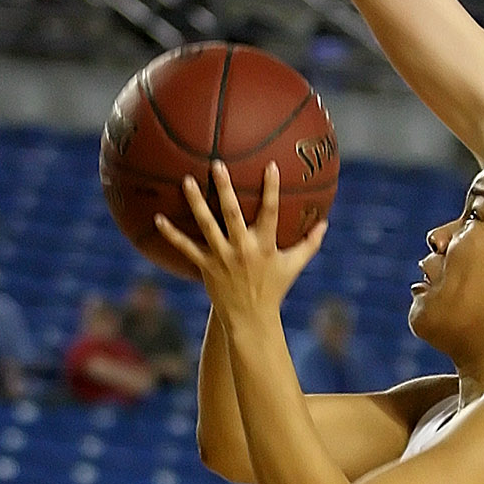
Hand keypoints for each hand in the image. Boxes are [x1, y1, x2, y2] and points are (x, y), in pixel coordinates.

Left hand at [155, 161, 326, 328]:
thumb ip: (309, 243)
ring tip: (186, 180)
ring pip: (206, 225)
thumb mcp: (294, 265)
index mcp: (265, 245)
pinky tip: (158, 218)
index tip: (270, 166)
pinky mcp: (206, 266)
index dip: (271, 190)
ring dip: (196, 202)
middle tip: (216, 164)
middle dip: (225, 188)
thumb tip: (325, 222)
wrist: (250, 318)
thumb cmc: (274, 288)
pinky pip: (186, 247)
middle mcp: (242, 248)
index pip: (270, 212)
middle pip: (232, 213)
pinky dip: (171, 234)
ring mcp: (222, 257)